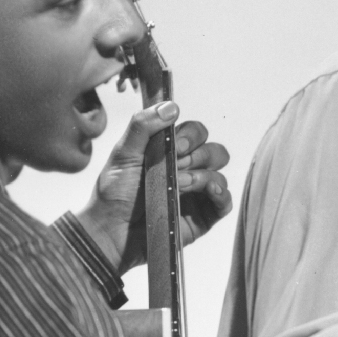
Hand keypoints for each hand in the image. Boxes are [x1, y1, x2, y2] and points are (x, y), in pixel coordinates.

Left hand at [74, 100, 233, 275]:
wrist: (112, 230)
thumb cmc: (114, 193)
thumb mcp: (123, 153)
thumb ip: (143, 126)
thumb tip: (171, 106)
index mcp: (170, 152)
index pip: (196, 133)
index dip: (191, 135)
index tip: (177, 145)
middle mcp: (187, 170)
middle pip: (214, 151)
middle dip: (199, 154)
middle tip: (178, 165)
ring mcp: (196, 195)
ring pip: (220, 174)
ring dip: (203, 175)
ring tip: (180, 185)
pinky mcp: (202, 218)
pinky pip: (225, 203)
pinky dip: (222, 194)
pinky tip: (210, 191)